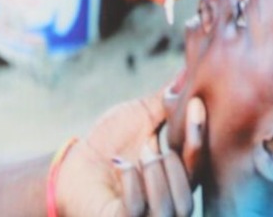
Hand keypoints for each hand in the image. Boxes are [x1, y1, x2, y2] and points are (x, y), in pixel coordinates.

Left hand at [53, 94, 192, 216]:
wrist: (73, 163)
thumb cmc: (110, 140)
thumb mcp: (143, 116)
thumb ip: (169, 100)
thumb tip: (189, 70)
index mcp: (178, 180)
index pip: (199, 170)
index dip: (199, 139)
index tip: (194, 104)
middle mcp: (166, 206)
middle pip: (188, 198)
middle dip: (174, 164)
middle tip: (150, 145)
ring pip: (168, 208)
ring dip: (153, 174)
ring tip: (138, 154)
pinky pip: (137, 210)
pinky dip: (131, 182)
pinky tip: (119, 163)